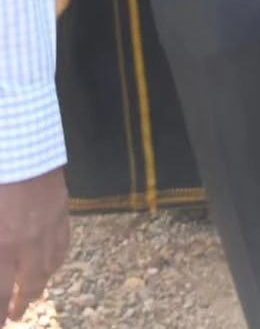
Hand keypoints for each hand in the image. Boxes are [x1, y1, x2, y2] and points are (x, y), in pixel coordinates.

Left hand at [0, 168, 68, 321]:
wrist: (21, 139)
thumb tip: (0, 255)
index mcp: (1, 245)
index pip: (1, 291)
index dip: (1, 311)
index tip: (2, 322)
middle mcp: (27, 242)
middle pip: (29, 286)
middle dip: (19, 305)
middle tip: (14, 315)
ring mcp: (48, 225)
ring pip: (50, 267)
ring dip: (39, 284)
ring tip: (31, 295)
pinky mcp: (62, 209)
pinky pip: (63, 244)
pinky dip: (56, 260)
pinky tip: (50, 264)